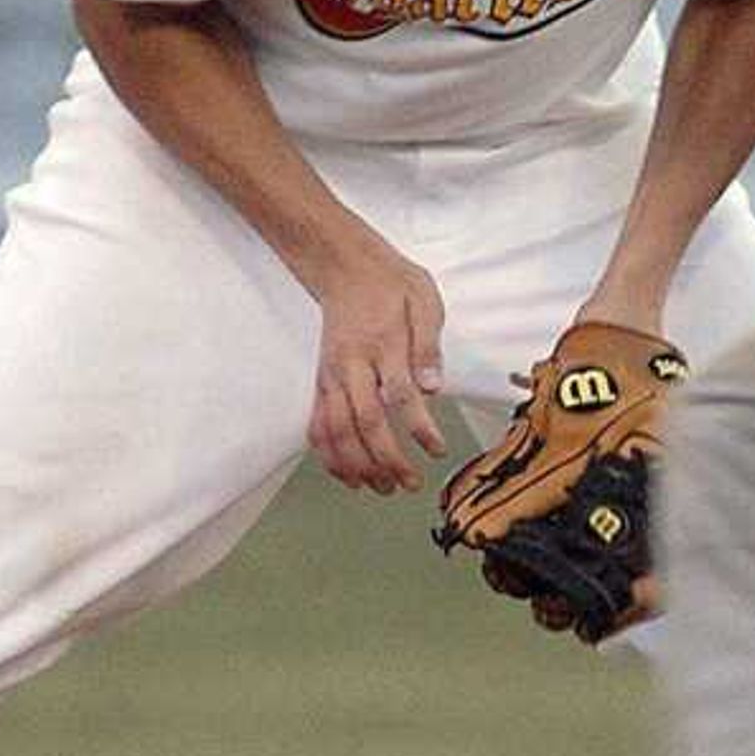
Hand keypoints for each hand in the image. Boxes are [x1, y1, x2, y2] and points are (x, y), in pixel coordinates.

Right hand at [308, 242, 447, 490]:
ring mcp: (331, 375)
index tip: (437, 449)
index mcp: (381, 343)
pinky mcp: (322, 382)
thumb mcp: (424, 300)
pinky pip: (317, 425)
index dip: (419, 428)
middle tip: (410, 482)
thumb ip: (428, 344)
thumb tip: (433, 385)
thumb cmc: (390, 284)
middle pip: (364, 422)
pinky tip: (347, 474)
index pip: (400, 395)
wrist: (346, 268)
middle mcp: (350, 364)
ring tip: (382, 487)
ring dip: (357, 465)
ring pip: (336, 430)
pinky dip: (329, 455)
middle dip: (387, 460)